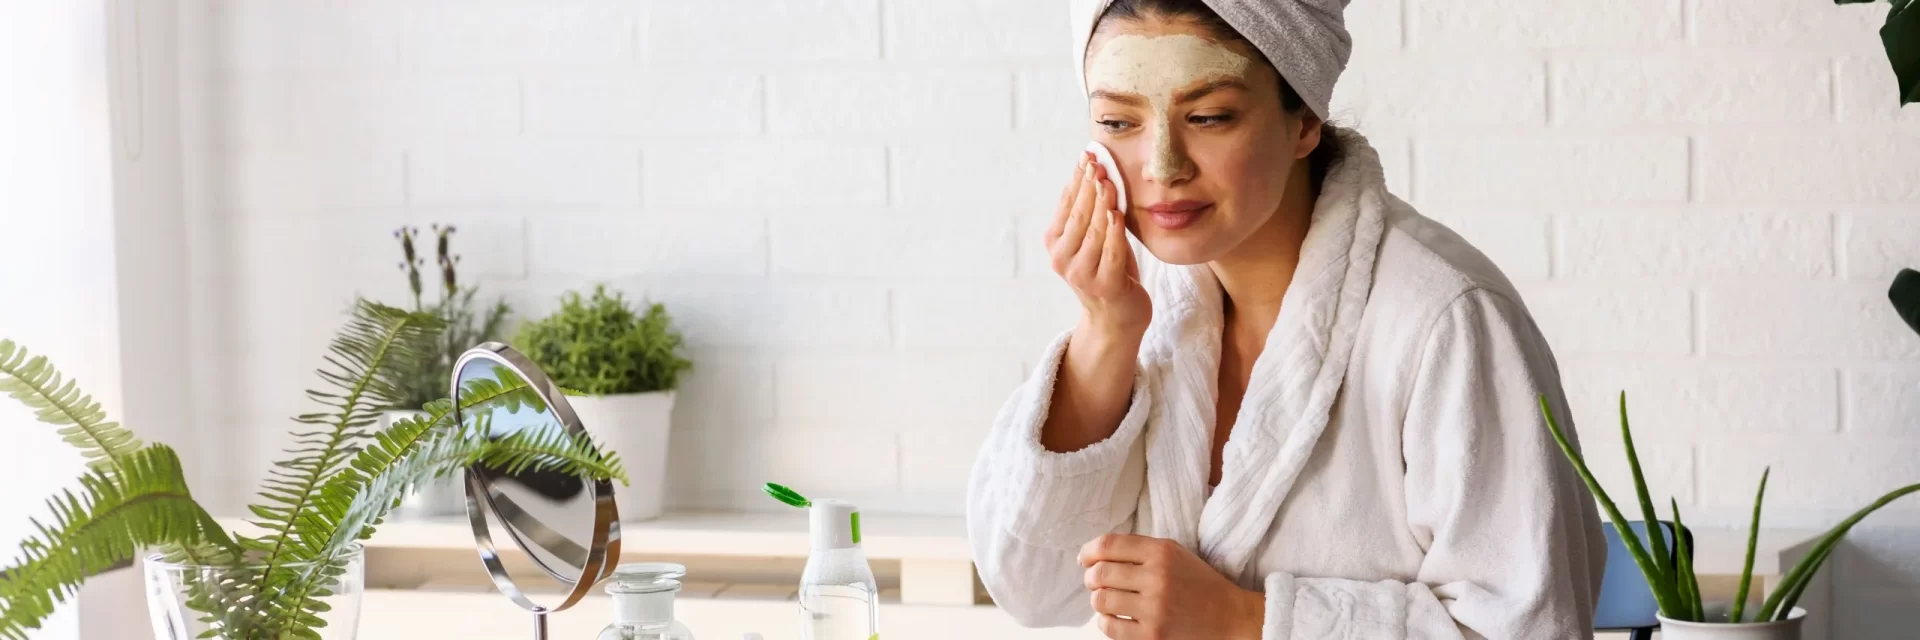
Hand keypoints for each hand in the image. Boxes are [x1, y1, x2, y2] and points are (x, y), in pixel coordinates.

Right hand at [1047, 153, 1150, 340]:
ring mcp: (1082, 274)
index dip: (1077, 178)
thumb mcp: (1096, 237)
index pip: (1067, 204)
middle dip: (1088, 186)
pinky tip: (1117, 213)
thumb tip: (1092, 170)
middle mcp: (1062, 259)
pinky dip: (1113, 232)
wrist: (1118, 316)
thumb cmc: (1109, 270)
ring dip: (1101, 203)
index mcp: (1056, 243)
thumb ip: (1093, 210)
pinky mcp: (1106, 286)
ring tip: (1108, 181)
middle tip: (1097, 161)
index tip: (1087, 154)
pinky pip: (1110, 253)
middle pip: (1078, 215)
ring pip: (1093, 231)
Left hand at [1079, 534, 1265, 639]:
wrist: (1230, 616)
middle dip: (1090, 578)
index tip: (1085, 559)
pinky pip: (1110, 627)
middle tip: (1095, 582)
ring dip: (1098, 600)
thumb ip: (1138, 549)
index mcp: (1161, 551)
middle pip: (1100, 573)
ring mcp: (1155, 608)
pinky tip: (1115, 617)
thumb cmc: (1198, 583)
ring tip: (1107, 600)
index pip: (1108, 545)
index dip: (1088, 551)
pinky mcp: (1153, 635)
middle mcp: (1157, 577)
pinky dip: (1106, 621)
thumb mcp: (1174, 553)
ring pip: (1101, 600)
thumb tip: (1094, 556)